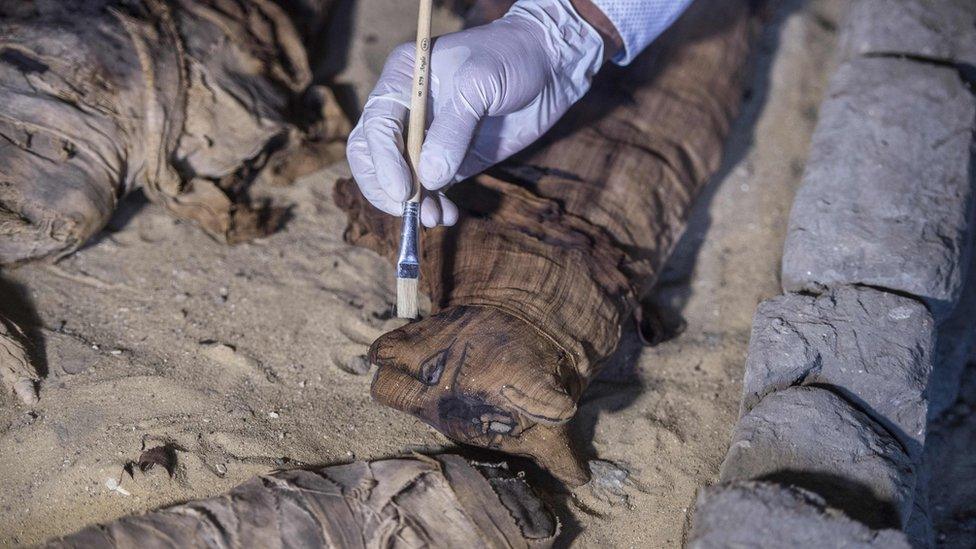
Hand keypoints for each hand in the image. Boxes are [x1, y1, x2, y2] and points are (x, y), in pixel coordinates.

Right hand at [346, 0, 605, 226]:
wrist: (549, 65)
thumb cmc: (512, 58)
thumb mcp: (480, 82)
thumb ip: (453, 130)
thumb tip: (429, 178)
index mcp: (403, 80)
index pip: (376, 124)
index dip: (383, 160)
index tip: (404, 190)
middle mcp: (407, 111)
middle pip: (372, 155)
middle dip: (385, 187)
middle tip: (411, 209)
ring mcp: (426, 139)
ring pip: (398, 179)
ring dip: (411, 204)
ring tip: (436, 217)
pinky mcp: (449, 160)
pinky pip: (429, 189)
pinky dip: (433, 205)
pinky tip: (448, 215)